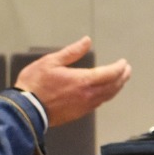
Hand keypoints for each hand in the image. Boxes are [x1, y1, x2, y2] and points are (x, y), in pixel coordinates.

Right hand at [15, 36, 130, 127]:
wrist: (26, 110)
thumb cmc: (35, 84)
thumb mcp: (52, 61)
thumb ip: (72, 52)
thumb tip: (86, 41)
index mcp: (83, 81)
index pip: (110, 74)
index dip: (119, 68)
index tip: (124, 63)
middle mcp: (88, 95)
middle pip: (113, 86)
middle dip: (122, 77)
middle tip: (127, 70)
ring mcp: (84, 106)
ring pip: (107, 96)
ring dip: (116, 87)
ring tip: (120, 80)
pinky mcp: (79, 113)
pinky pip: (98, 103)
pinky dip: (106, 96)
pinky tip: (104, 92)